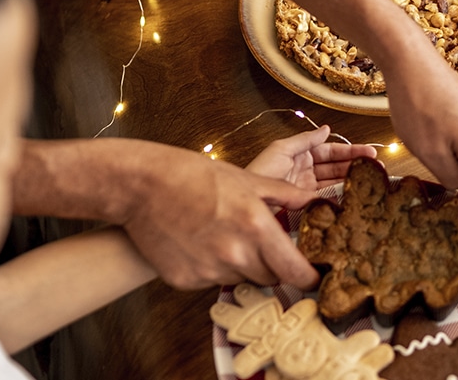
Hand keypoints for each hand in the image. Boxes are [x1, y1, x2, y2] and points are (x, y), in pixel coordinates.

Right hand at [13, 139, 323, 290]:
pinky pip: (212, 281)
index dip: (308, 277)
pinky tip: (200, 242)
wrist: (141, 186)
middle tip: (260, 244)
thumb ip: (285, 195)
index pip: (296, 271)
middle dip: (273, 266)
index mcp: (257, 226)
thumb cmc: (194, 176)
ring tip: (223, 235)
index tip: (312, 276)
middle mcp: (235, 254)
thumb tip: (315, 200)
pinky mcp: (186, 281)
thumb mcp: (246, 179)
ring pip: (241, 279)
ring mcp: (209, 270)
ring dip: (241, 265)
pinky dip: (212, 267)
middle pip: (270, 278)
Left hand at [244, 125, 377, 189]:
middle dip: (356, 165)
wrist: (249, 199)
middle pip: (336, 167)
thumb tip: (326, 129)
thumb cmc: (260, 171)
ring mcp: (307, 189)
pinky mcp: (306, 205)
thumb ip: (306, 140)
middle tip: (376, 166)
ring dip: (352, 180)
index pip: (331, 152)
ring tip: (371, 179)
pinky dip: (341, 196)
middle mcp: (306, 172)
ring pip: (335, 183)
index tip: (369, 152)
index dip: (350, 151)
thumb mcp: (282, 149)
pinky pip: (328, 198)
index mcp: (300, 155)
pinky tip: (354, 194)